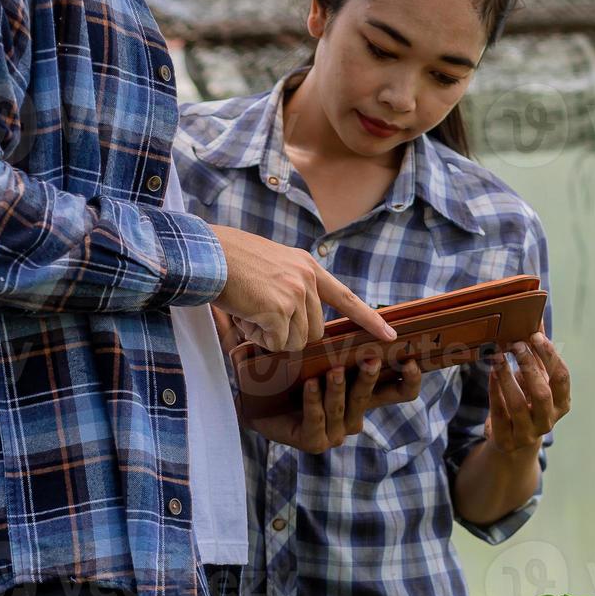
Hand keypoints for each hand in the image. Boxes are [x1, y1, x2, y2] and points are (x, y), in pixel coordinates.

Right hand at [209, 225, 393, 352]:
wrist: (205, 253)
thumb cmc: (229, 261)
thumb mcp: (272, 266)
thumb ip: (292, 289)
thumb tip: (298, 329)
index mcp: (307, 267)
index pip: (346, 297)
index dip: (368, 319)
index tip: (389, 335)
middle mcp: (307, 279)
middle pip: (313, 332)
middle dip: (287, 334)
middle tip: (258, 314)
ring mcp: (295, 294)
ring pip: (294, 341)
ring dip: (269, 336)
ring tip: (248, 310)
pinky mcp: (279, 309)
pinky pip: (275, 343)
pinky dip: (256, 337)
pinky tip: (243, 315)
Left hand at [245, 357, 422, 453]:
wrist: (257, 400)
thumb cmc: (293, 373)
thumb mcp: (324, 353)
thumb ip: (347, 343)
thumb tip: (372, 316)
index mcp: (364, 395)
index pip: (402, 391)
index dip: (412, 379)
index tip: (412, 360)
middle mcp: (355, 415)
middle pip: (370, 397)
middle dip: (369, 378)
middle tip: (371, 359)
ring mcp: (336, 432)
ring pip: (343, 409)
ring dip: (338, 389)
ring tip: (332, 371)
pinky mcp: (315, 442)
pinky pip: (318, 421)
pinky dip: (314, 402)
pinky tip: (309, 384)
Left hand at [484, 331, 570, 456]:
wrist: (513, 440)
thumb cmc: (527, 400)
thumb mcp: (536, 378)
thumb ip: (537, 352)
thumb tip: (535, 312)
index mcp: (562, 404)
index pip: (562, 378)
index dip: (550, 356)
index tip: (535, 336)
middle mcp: (548, 421)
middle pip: (543, 393)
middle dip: (529, 366)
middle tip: (515, 344)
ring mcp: (528, 434)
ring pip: (519, 405)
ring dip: (507, 377)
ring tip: (497, 355)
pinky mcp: (506, 440)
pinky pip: (499, 414)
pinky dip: (494, 392)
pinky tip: (490, 373)